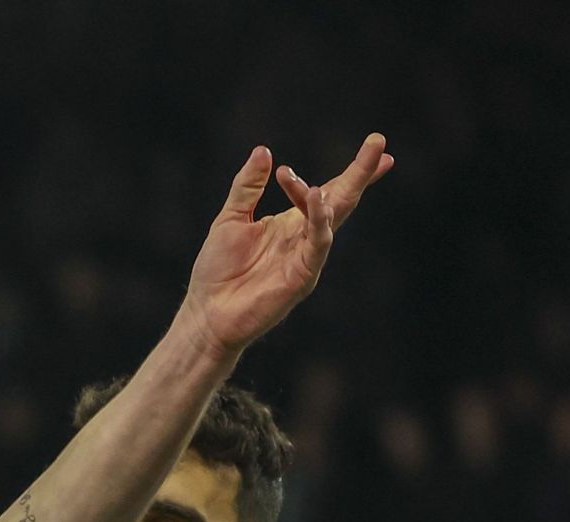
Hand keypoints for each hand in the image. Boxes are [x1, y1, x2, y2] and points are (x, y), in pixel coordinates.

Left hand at [182, 133, 392, 356]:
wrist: (207, 315)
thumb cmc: (217, 271)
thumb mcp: (230, 219)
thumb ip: (247, 187)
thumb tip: (263, 151)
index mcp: (289, 224)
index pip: (325, 192)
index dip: (347, 172)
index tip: (369, 145)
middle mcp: (302, 238)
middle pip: (339, 200)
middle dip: (360, 173)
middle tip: (379, 143)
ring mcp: (305, 256)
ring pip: (333, 217)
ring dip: (344, 188)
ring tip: (363, 159)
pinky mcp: (303, 276)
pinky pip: (318, 244)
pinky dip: (320, 220)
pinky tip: (318, 197)